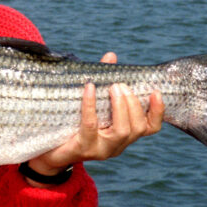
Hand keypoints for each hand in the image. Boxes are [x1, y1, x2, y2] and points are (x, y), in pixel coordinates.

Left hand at [25, 52, 164, 185]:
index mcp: (124, 135)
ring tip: (114, 87)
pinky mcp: (84, 149)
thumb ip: (103, 80)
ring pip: (122, 131)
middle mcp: (117, 145)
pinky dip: (91, 105)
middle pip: (137, 127)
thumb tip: (111, 56)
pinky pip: (91, 126)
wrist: (48, 151)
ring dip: (120, 106)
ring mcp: (102, 150)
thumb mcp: (91, 102)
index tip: (156, 92)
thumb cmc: (73, 123)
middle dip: (133, 103)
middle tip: (121, 85)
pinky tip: (88, 89)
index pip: (150, 128)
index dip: (158, 111)